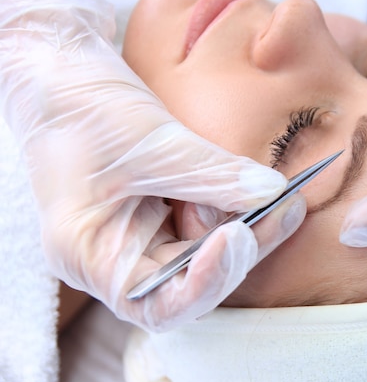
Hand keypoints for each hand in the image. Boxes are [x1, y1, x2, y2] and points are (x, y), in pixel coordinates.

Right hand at [0, 0, 305, 331]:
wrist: (65, 77)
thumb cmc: (83, 110)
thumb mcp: (149, 143)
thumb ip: (210, 173)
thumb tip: (271, 192)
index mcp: (92, 256)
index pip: (156, 304)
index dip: (204, 282)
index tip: (239, 236)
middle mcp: (120, 258)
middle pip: (193, 280)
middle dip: (242, 249)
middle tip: (283, 210)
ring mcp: (145, 237)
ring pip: (208, 253)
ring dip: (251, 229)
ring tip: (286, 198)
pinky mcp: (165, 214)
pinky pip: (209, 224)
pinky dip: (239, 210)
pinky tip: (270, 192)